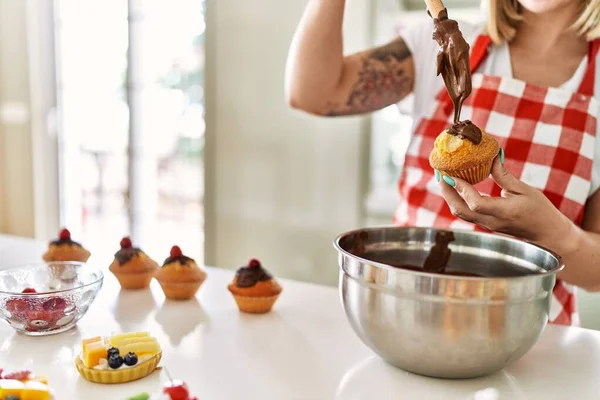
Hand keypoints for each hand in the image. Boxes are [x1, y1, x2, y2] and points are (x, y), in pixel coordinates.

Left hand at [437, 153, 573, 247]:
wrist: (546, 234)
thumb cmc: (540, 211)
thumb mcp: (524, 190)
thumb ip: (504, 176)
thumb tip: (492, 156)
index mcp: (504, 212)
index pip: (476, 203)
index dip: (461, 189)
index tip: (451, 174)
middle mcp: (492, 222)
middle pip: (460, 211)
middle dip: (447, 192)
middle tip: (440, 174)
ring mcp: (487, 226)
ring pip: (461, 213)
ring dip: (449, 196)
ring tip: (444, 179)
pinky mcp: (485, 225)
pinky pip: (466, 213)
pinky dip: (458, 200)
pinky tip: (456, 187)